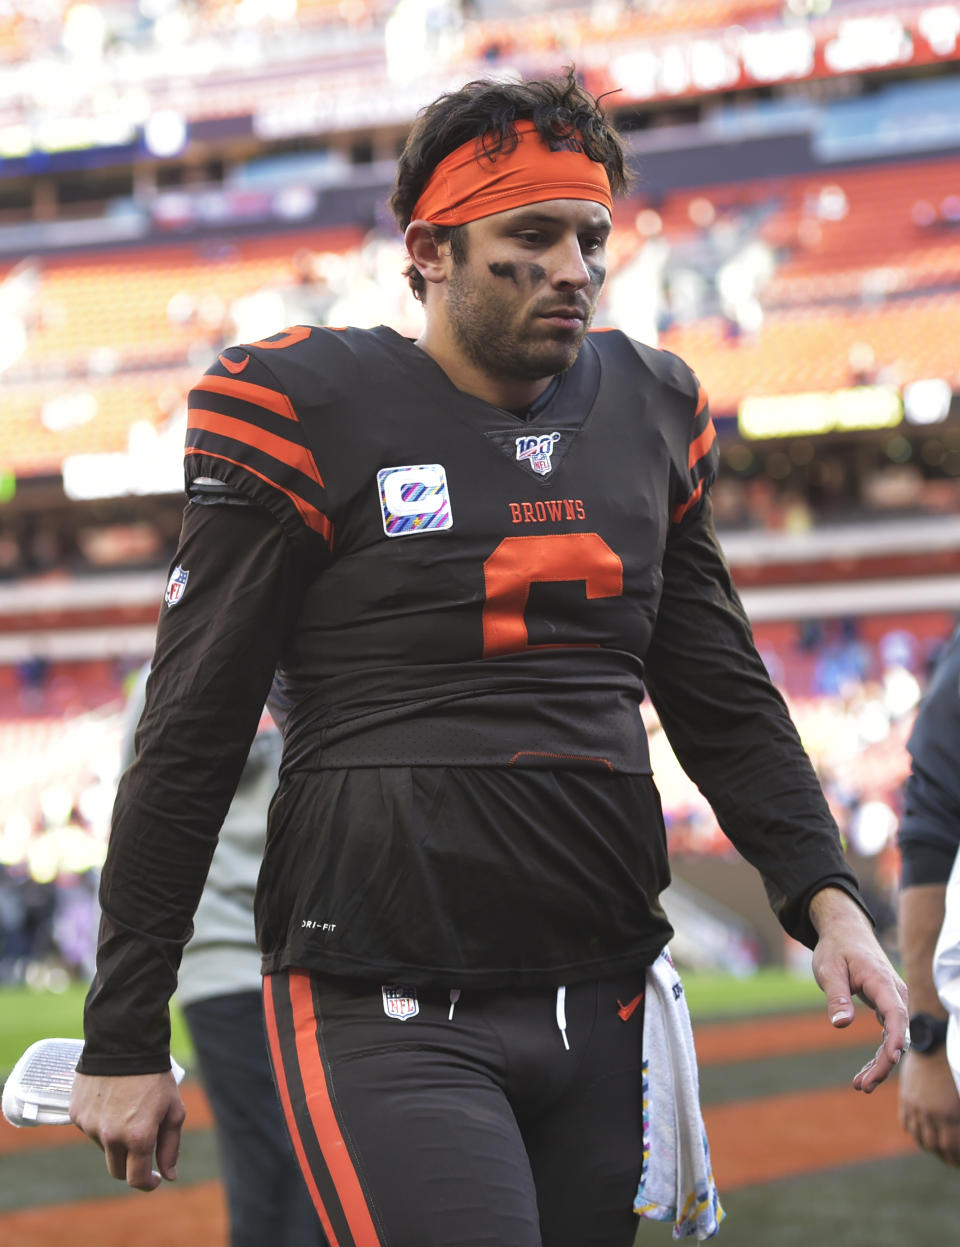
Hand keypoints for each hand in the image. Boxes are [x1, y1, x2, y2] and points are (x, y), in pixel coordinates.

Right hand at [69, 1070, 184, 1190]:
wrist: (124, 1043)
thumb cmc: (155, 1077)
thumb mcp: (173, 1110)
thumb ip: (170, 1146)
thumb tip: (168, 1175)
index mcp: (138, 1137)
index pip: (136, 1179)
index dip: (148, 1183)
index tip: (155, 1178)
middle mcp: (110, 1136)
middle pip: (117, 1170)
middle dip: (131, 1165)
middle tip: (142, 1146)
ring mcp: (91, 1126)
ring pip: (104, 1147)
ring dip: (115, 1139)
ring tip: (127, 1108)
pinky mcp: (77, 1115)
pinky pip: (90, 1129)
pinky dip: (101, 1123)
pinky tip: (111, 1101)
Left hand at [808, 886, 908, 1092]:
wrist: (845, 930)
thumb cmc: (836, 948)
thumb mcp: (829, 969)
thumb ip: (836, 996)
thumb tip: (841, 1024)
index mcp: (882, 982)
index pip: (896, 1014)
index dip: (895, 1039)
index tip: (890, 1060)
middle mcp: (895, 993)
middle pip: (898, 1033)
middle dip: (884, 1063)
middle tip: (862, 1086)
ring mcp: (894, 1000)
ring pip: (894, 1038)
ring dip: (881, 1064)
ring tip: (861, 1086)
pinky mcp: (887, 1005)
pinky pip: (888, 1034)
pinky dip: (879, 1054)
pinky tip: (865, 1072)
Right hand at [899, 1048, 959, 1165]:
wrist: (935, 1043)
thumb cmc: (956, 1068)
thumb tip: (959, 1135)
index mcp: (949, 1114)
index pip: (951, 1148)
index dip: (956, 1159)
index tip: (959, 1162)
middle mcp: (929, 1113)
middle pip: (935, 1146)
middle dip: (945, 1157)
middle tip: (953, 1161)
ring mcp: (915, 1105)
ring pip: (919, 1136)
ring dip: (930, 1148)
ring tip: (939, 1151)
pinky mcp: (906, 1097)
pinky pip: (907, 1123)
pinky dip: (915, 1133)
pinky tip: (923, 1137)